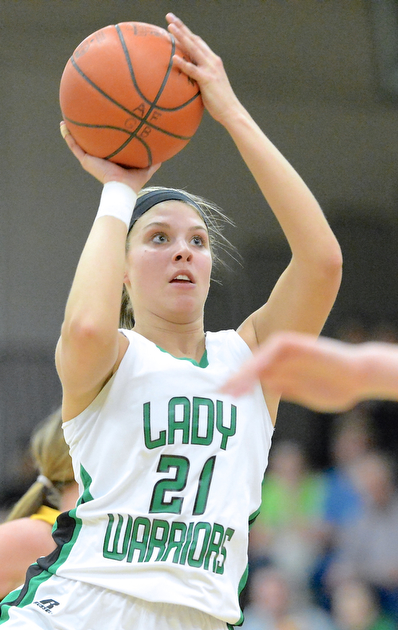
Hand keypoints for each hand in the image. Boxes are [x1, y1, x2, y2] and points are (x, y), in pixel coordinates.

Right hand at [60, 122, 160, 191]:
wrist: (122, 189)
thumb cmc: (134, 181)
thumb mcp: (146, 166)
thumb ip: (154, 159)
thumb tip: (164, 150)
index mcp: (111, 159)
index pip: (107, 145)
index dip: (105, 135)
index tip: (104, 123)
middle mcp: (99, 158)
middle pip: (92, 142)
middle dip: (87, 131)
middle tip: (84, 117)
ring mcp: (91, 159)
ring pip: (79, 143)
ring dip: (72, 131)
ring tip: (66, 119)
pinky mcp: (86, 160)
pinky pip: (74, 146)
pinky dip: (68, 136)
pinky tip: (63, 125)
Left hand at [166, 13, 240, 124]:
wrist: (231, 111)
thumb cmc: (219, 103)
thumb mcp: (209, 86)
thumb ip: (199, 78)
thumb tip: (186, 79)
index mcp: (213, 61)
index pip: (198, 42)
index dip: (186, 32)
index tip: (175, 23)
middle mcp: (212, 61)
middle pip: (194, 39)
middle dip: (181, 27)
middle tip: (169, 16)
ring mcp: (210, 69)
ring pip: (193, 49)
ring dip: (181, 37)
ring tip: (169, 27)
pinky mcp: (207, 80)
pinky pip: (192, 69)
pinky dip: (183, 63)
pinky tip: (173, 58)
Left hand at [221, 331, 363, 411]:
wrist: (359, 374)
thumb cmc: (336, 386)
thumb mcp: (304, 393)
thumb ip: (286, 389)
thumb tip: (264, 392)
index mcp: (282, 368)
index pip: (253, 376)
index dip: (237, 386)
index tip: (222, 397)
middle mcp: (280, 356)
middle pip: (249, 367)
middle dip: (232, 380)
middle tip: (215, 393)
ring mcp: (287, 349)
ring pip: (256, 361)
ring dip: (241, 374)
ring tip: (226, 388)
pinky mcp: (295, 344)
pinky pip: (271, 353)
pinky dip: (257, 364)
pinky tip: (247, 375)